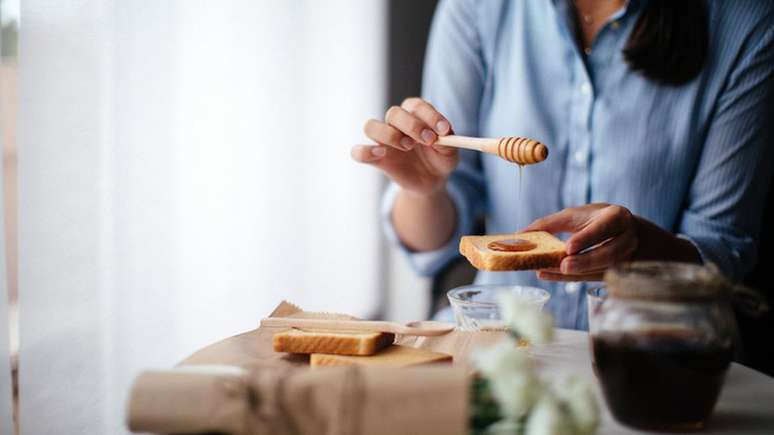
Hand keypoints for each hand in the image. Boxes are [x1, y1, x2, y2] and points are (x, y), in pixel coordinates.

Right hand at [350, 97, 458, 196]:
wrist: (432, 180)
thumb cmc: (441, 159)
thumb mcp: (451, 152)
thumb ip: (448, 141)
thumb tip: (444, 133)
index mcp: (414, 114)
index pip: (415, 105)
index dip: (429, 115)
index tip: (444, 130)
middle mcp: (396, 124)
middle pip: (393, 113)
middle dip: (412, 125)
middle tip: (428, 140)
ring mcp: (383, 141)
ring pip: (371, 126)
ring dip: (389, 135)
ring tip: (408, 147)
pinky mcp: (376, 159)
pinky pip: (358, 152)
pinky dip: (364, 151)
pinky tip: (380, 154)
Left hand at [524, 204, 638, 281]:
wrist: (625, 233)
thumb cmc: (596, 220)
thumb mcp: (577, 215)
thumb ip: (551, 223)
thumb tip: (521, 233)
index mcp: (617, 217)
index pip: (605, 228)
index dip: (587, 238)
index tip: (568, 247)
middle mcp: (626, 239)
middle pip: (610, 254)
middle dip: (586, 261)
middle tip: (564, 266)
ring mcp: (626, 259)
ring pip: (605, 269)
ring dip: (579, 273)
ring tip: (554, 271)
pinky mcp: (617, 274)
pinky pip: (594, 279)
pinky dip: (571, 279)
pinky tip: (549, 275)